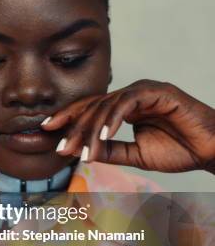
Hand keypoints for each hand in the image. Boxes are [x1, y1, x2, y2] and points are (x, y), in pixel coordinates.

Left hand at [42, 80, 214, 172]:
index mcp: (125, 108)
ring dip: (93, 129)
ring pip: (108, 105)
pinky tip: (105, 135)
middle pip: (94, 106)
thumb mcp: (136, 155)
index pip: (90, 110)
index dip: (68, 119)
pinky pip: (129, 102)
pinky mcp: (158, 91)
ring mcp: (144, 90)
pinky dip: (115, 118)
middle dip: (74, 127)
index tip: (47, 131)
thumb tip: (83, 153)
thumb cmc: (179, 150)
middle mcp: (131, 96)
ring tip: (83, 149)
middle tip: (60, 146)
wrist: (210, 151)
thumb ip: (112, 151)